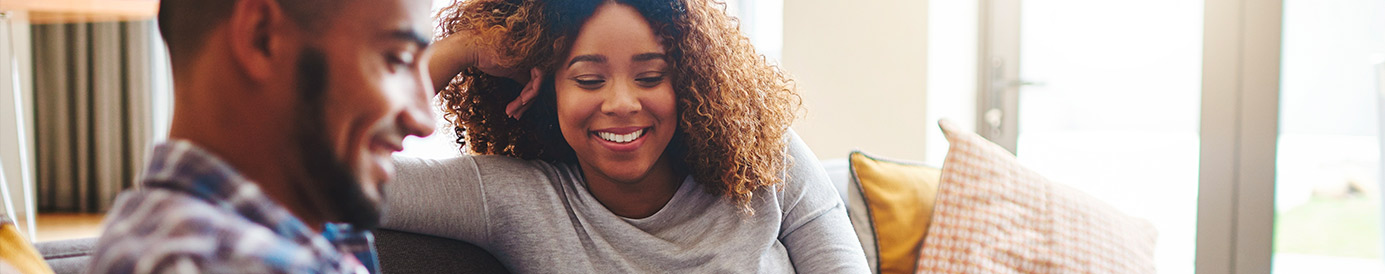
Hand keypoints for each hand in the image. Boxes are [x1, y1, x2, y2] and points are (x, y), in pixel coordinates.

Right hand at [428, 32, 543, 118]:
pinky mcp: (532, 61)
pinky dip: (530, 95)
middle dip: (525, 105)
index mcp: (528, 60)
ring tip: (513, 113)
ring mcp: (533, 58)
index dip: (523, 100)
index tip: (513, 112)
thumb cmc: (486, 58)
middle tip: (514, 116)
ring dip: (525, 103)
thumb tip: (526, 88)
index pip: (532, 84)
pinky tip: (520, 102)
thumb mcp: (507, 70)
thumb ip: (519, 76)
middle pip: (535, 87)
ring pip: (536, 88)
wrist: (474, 50)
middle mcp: (533, 58)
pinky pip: (537, 83)